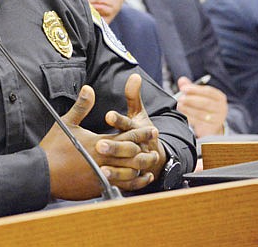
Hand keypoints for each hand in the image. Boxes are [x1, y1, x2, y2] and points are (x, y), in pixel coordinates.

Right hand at [39, 83, 157, 199]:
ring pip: (131, 172)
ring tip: (150, 161)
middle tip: (155, 143)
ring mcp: (102, 176)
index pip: (127, 136)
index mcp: (99, 143)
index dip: (141, 133)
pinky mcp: (98, 188)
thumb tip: (89, 88)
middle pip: (133, 154)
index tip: (152, 130)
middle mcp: (104, 160)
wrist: (43, 173)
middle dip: (146, 148)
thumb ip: (81, 106)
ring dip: (142, 166)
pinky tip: (139, 178)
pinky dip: (134, 183)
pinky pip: (122, 187)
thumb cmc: (53, 147)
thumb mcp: (66, 122)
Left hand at [104, 74, 165, 188]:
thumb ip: (134, 96)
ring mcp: (142, 162)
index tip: (107, 115)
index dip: (119, 119)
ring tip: (101, 168)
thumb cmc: (143, 132)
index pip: (129, 123)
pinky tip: (108, 181)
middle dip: (115, 146)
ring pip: (132, 165)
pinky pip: (132, 181)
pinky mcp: (139, 176)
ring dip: (118, 168)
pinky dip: (122, 181)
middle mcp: (142, 146)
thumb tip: (134, 75)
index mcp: (139, 129)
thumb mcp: (139, 114)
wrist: (159, 156)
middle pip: (129, 146)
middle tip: (98, 145)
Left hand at [176, 76, 227, 137]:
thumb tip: (182, 80)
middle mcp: (221, 108)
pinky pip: (199, 123)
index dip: (195, 89)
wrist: (211, 124)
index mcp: (219, 97)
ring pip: (202, 113)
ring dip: (188, 109)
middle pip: (206, 103)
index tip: (183, 88)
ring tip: (179, 105)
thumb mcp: (199, 96)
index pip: (208, 91)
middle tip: (180, 98)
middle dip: (191, 100)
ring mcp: (218, 119)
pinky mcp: (211, 128)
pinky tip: (182, 114)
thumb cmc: (204, 106)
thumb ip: (190, 87)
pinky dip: (189, 117)